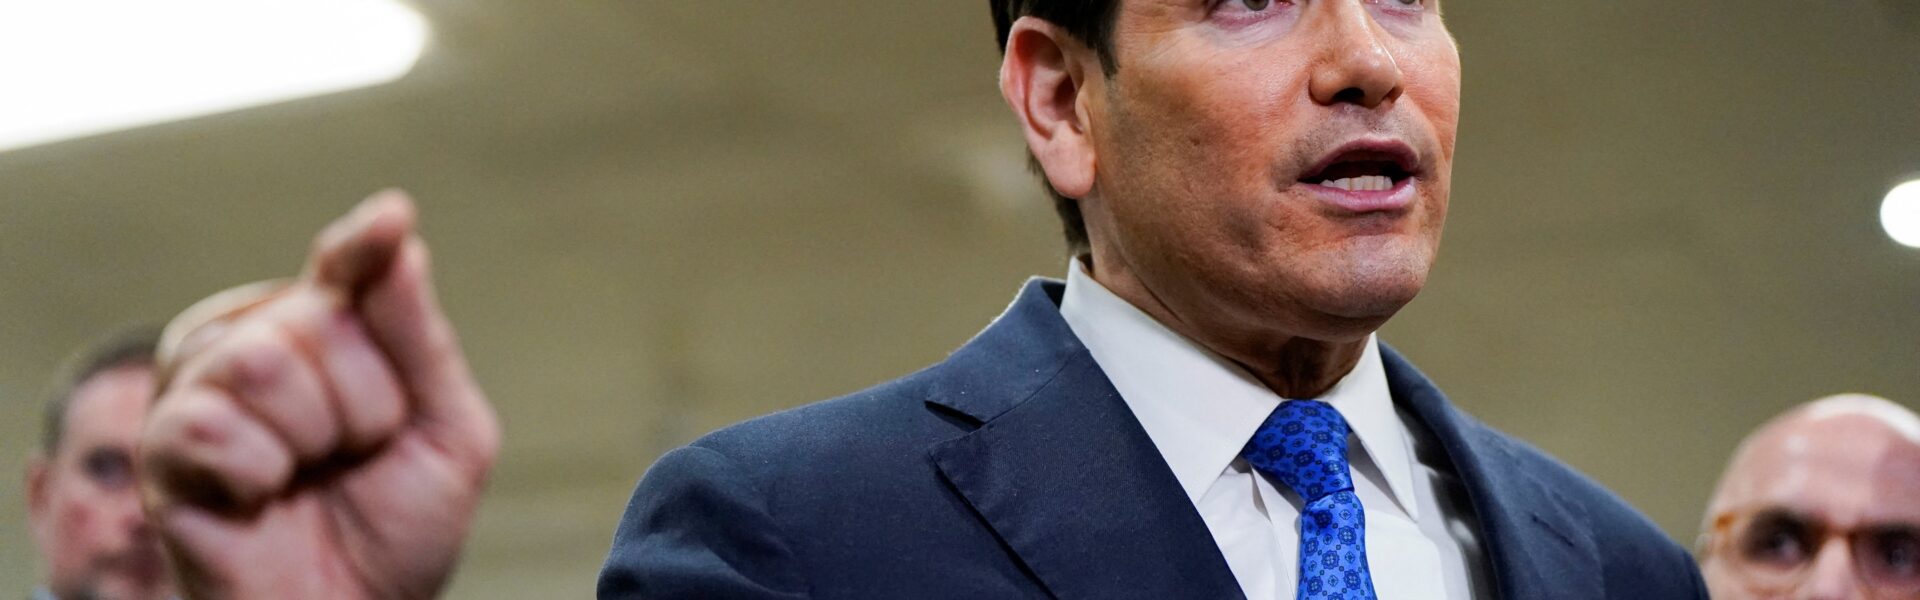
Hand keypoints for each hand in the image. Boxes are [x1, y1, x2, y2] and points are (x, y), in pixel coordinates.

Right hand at [139, 191, 500, 598]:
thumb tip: (398, 236)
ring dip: (314, 437)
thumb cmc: (399, 525)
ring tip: (309, 476)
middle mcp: (258, 342)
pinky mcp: (163, 447)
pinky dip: (259, 474)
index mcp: (329, 329)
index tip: (390, 222)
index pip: (346, 264)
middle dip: (366, 403)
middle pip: (316, 316)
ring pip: (262, 359)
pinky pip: (213, 425)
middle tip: (355, 456)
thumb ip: (419, 337)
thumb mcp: (447, 430)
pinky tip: (260, 498)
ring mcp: (204, 391)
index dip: (363, 245)